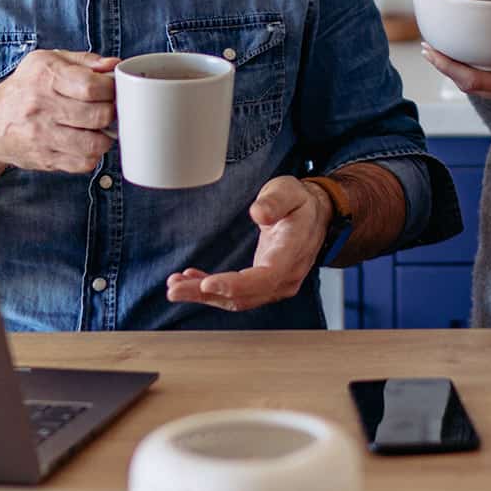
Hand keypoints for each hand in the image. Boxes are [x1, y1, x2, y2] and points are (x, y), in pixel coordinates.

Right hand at [0, 49, 116, 174]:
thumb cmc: (25, 88)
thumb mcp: (48, 61)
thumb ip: (85, 61)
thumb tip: (114, 66)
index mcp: (45, 76)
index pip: (92, 87)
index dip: (111, 90)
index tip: (111, 91)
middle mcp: (41, 106)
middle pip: (98, 115)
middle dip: (111, 112)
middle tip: (108, 110)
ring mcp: (42, 136)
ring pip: (94, 143)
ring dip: (105, 137)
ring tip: (99, 128)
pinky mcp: (44, 159)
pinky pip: (83, 163)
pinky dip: (92, 155)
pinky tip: (85, 143)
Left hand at [166, 176, 330, 312]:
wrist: (314, 216)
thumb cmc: (299, 203)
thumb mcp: (289, 190)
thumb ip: (275, 201)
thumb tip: (258, 212)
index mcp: (293, 251)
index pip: (265, 277)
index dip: (235, 285)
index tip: (208, 284)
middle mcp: (286, 275)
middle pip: (245, 295)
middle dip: (207, 294)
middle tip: (175, 289)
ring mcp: (276, 284)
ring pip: (238, 299)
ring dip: (204, 296)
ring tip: (176, 287)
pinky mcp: (265, 285)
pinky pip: (238, 295)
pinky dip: (213, 292)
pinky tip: (193, 281)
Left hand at [424, 17, 490, 136]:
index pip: (474, 81)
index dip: (448, 66)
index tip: (430, 51)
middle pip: (471, 84)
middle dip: (447, 66)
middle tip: (427, 45)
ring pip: (481, 85)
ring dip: (460, 69)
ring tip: (443, 50)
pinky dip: (477, 69)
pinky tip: (476, 54)